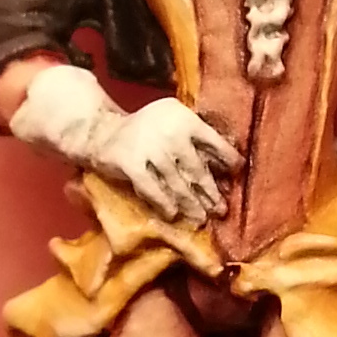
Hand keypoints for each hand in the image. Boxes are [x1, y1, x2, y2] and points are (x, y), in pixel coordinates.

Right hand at [12, 69, 238, 223]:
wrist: (101, 131)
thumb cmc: (145, 131)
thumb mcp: (172, 122)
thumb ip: (195, 138)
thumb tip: (226, 167)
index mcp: (184, 117)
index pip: (213, 141)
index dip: (227, 160)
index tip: (236, 175)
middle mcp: (170, 131)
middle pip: (196, 168)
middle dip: (210, 192)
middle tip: (221, 210)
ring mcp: (149, 148)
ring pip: (177, 183)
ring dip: (191, 204)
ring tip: (200, 218)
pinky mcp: (130, 164)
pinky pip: (152, 190)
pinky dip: (164, 203)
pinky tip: (173, 215)